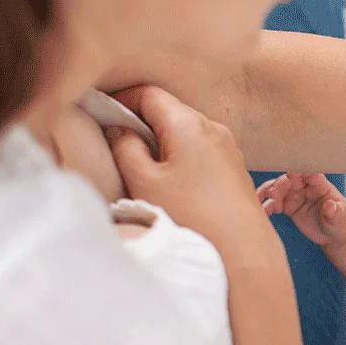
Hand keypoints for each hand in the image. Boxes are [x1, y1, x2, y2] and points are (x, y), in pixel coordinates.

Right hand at [107, 85, 271, 251]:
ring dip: (161, 143)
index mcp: (189, 123)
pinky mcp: (234, 170)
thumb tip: (117, 130)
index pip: (149, 93)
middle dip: (140, 122)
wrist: (245, 251)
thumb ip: (124, 147)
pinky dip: (181, 158)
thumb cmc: (193, 217)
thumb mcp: (144, 181)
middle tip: (115, 144)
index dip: (120, 99)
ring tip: (141, 169)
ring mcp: (228, 149)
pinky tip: (170, 184)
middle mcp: (214, 128)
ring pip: (185, 133)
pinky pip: (201, 153)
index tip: (100, 114)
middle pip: (169, 111)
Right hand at [258, 172, 345, 248]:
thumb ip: (335, 212)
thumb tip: (330, 206)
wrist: (335, 235)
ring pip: (279, 189)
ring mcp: (296, 196)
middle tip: (272, 193)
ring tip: (259, 198)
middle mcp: (306, 187)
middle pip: (290, 180)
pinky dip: (266, 206)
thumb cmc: (342, 222)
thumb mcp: (341, 219)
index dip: (300, 172)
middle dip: (280, 184)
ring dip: (268, 191)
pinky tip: (261, 211)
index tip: (290, 174)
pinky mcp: (288, 206)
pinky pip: (275, 204)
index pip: (310, 173)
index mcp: (321, 185)